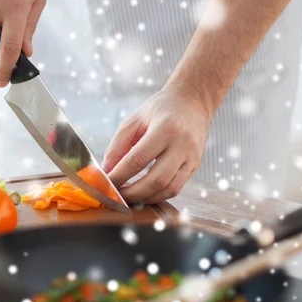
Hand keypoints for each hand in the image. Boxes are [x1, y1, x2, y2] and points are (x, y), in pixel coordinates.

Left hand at [101, 86, 212, 204]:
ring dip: (146, 198)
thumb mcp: (134, 120)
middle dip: (132, 193)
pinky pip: (176, 188)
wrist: (192, 102)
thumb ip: (118, 145)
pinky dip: (158, 195)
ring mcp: (192, 158)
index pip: (138, 160)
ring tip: (128, 197)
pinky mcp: (195, 166)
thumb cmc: (160, 109)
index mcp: (166, 128)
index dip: (119, 175)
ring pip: (169, 189)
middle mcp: (182, 145)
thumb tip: (106, 171)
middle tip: (116, 196)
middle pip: (156, 180)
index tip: (105, 184)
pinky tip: (144, 193)